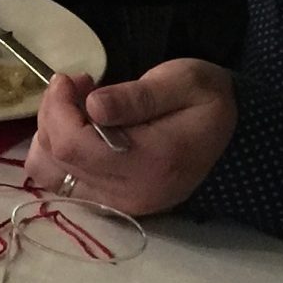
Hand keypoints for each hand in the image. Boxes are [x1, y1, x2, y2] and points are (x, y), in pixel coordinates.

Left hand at [22, 61, 238, 213]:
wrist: (233, 138)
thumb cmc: (209, 102)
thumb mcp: (185, 83)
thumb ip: (138, 96)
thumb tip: (93, 107)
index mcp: (150, 162)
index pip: (72, 144)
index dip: (58, 106)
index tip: (73, 78)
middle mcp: (129, 193)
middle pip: (54, 157)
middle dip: (54, 113)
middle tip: (79, 86)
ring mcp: (118, 204)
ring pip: (49, 174)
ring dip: (50, 134)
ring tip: (77, 109)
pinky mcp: (111, 204)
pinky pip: (61, 183)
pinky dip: (57, 154)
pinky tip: (78, 130)